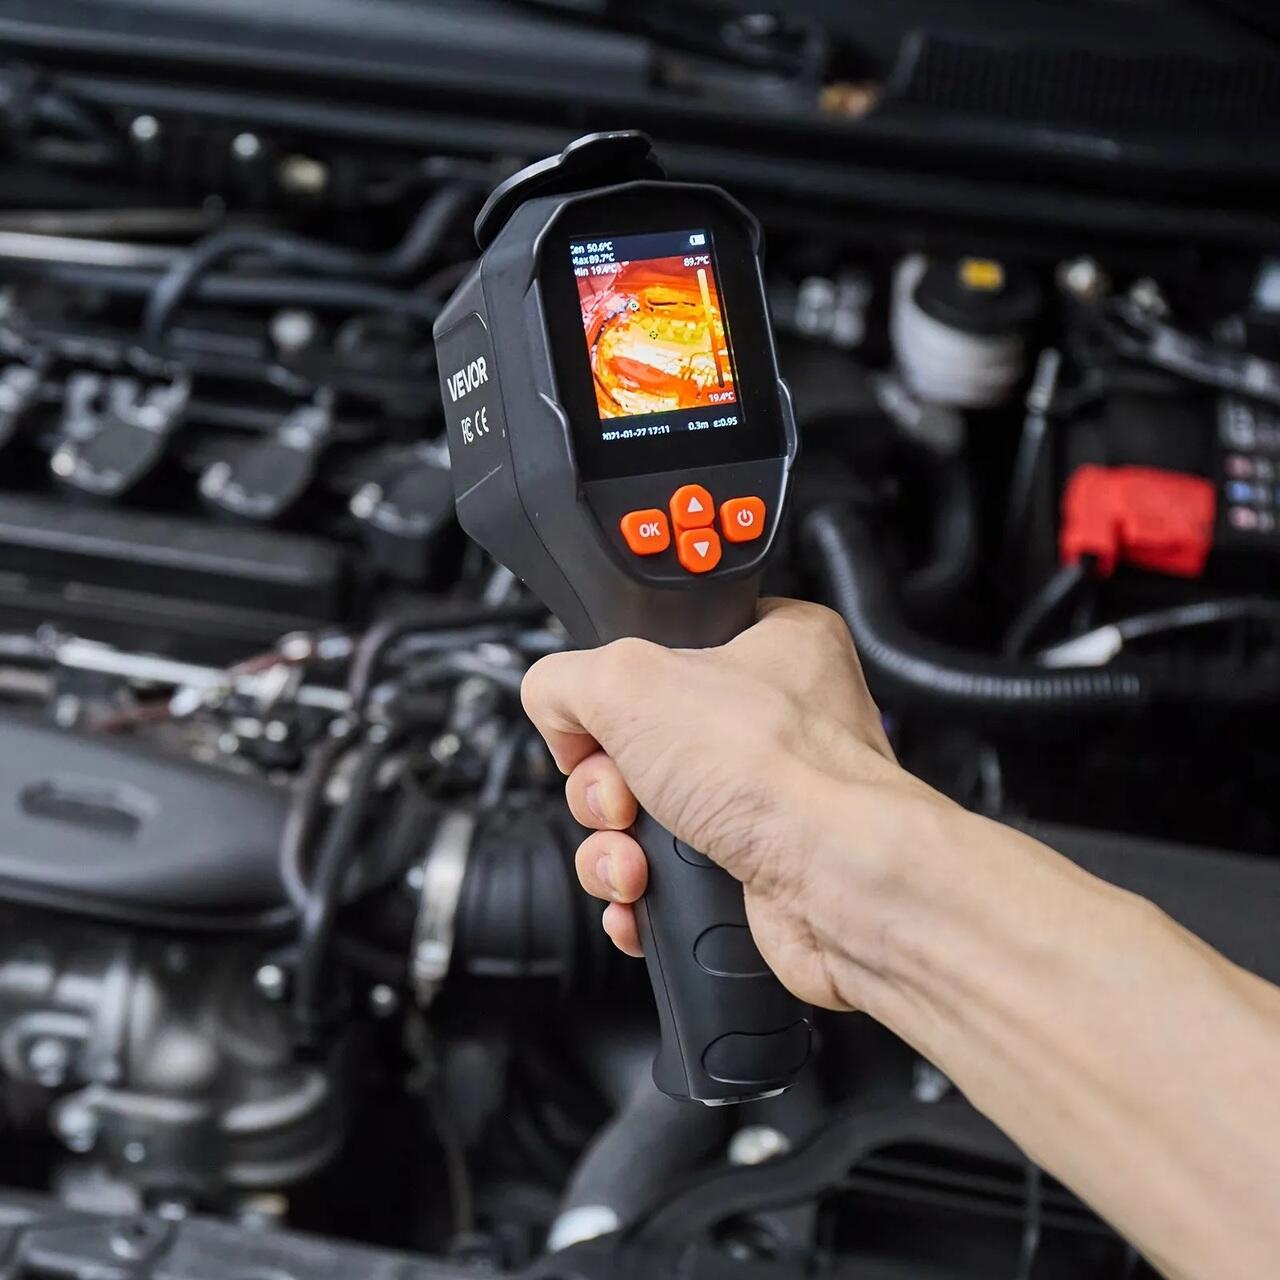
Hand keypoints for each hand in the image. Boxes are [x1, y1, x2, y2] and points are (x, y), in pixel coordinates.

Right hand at [521, 598, 952, 1009]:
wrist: (840, 890)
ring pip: (637, 817)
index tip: (599, 719)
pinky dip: (636, 892)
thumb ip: (566, 677)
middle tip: (623, 796)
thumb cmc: (784, 776)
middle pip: (630, 743)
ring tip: (634, 858)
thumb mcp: (629, 681)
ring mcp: (759, 798)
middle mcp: (769, 720)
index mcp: (768, 643)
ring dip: (611, 848)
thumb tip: (555, 708)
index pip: (652, 649)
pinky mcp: (747, 867)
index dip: (610, 691)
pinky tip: (642, 894)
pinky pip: (659, 876)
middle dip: (603, 787)